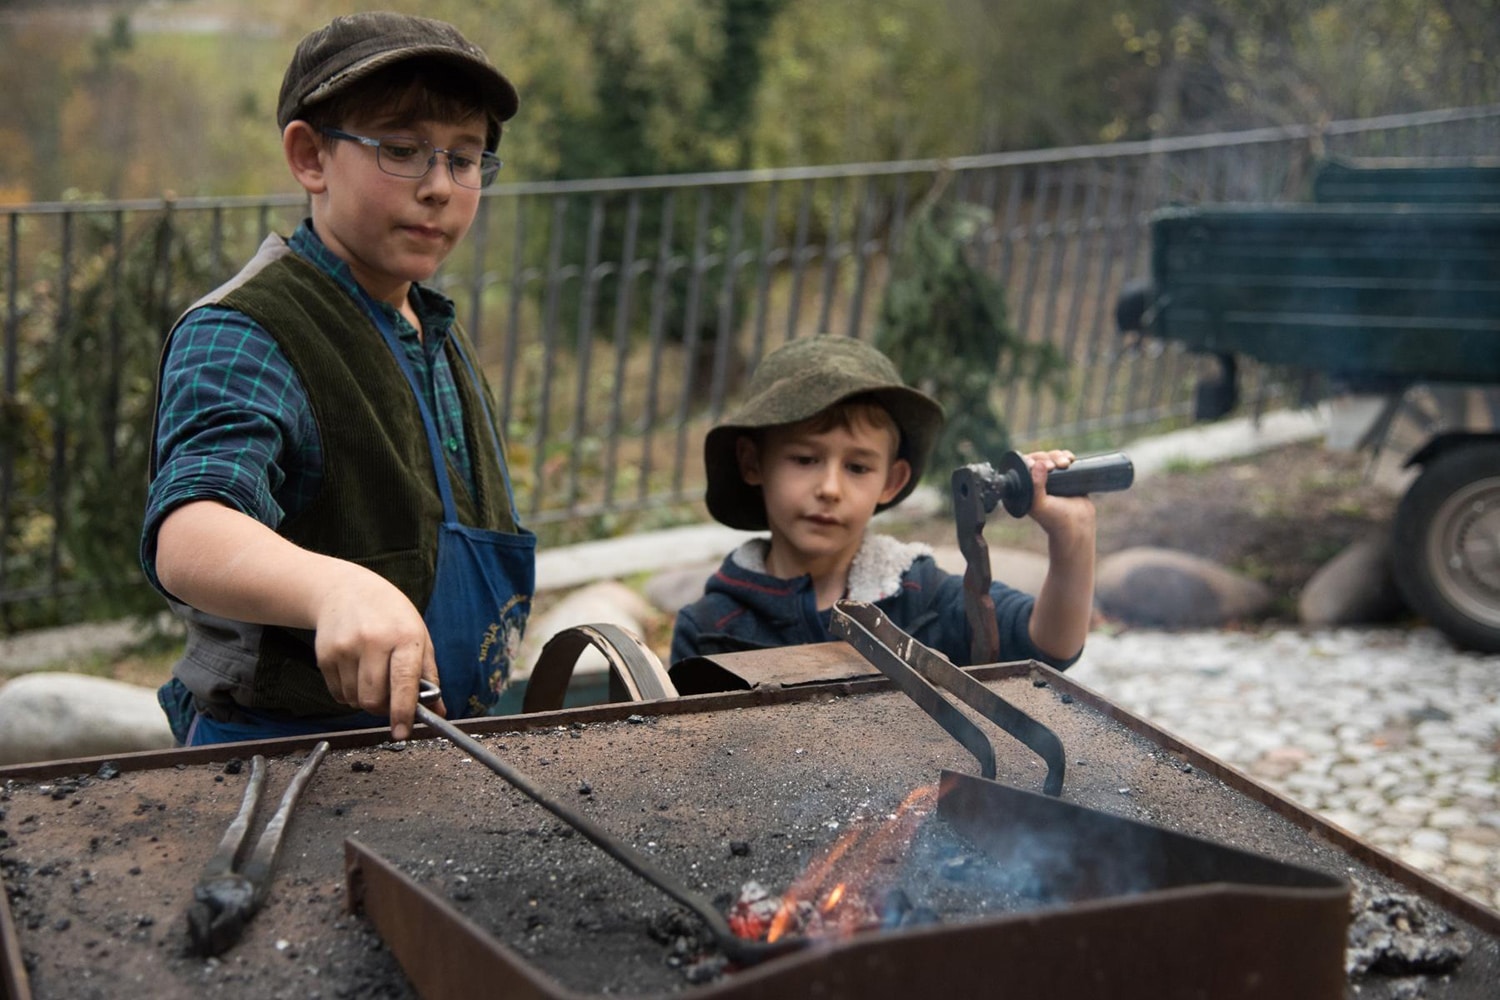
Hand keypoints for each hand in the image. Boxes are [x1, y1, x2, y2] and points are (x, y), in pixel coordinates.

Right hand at [311, 563, 442, 740]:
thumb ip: (429, 676)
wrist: (346, 590)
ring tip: (371, 675)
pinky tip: (354, 670)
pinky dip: (348, 693)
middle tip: (389, 699)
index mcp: (405, 636)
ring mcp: (346, 647)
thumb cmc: (391, 616)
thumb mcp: (419, 636)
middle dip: (383, 708)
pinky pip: (338, 694)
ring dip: (365, 700)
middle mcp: (373, 641)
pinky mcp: (325, 655)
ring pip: (355, 700)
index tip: (402, 733)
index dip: (403, 711)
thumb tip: (439, 711)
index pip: (404, 681)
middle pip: (374, 698)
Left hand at [1021, 450, 1095, 541]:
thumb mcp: (1040, 504)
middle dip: (1048, 458)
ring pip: (1052, 457)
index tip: (1044, 465)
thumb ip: (1036, 486)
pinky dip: (1066, 456)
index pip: (1024, 466)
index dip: (1033, 460)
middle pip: (1040, 459)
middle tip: (1056, 466)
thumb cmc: (1055, 520)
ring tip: (1066, 463)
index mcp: (1026, 487)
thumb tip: (1038, 464)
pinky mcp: (1066, 478)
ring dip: (1058, 456)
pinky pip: (1064, 460)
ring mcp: (1052, 479)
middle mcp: (1037, 482)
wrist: (1076, 527)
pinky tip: (1071, 459)